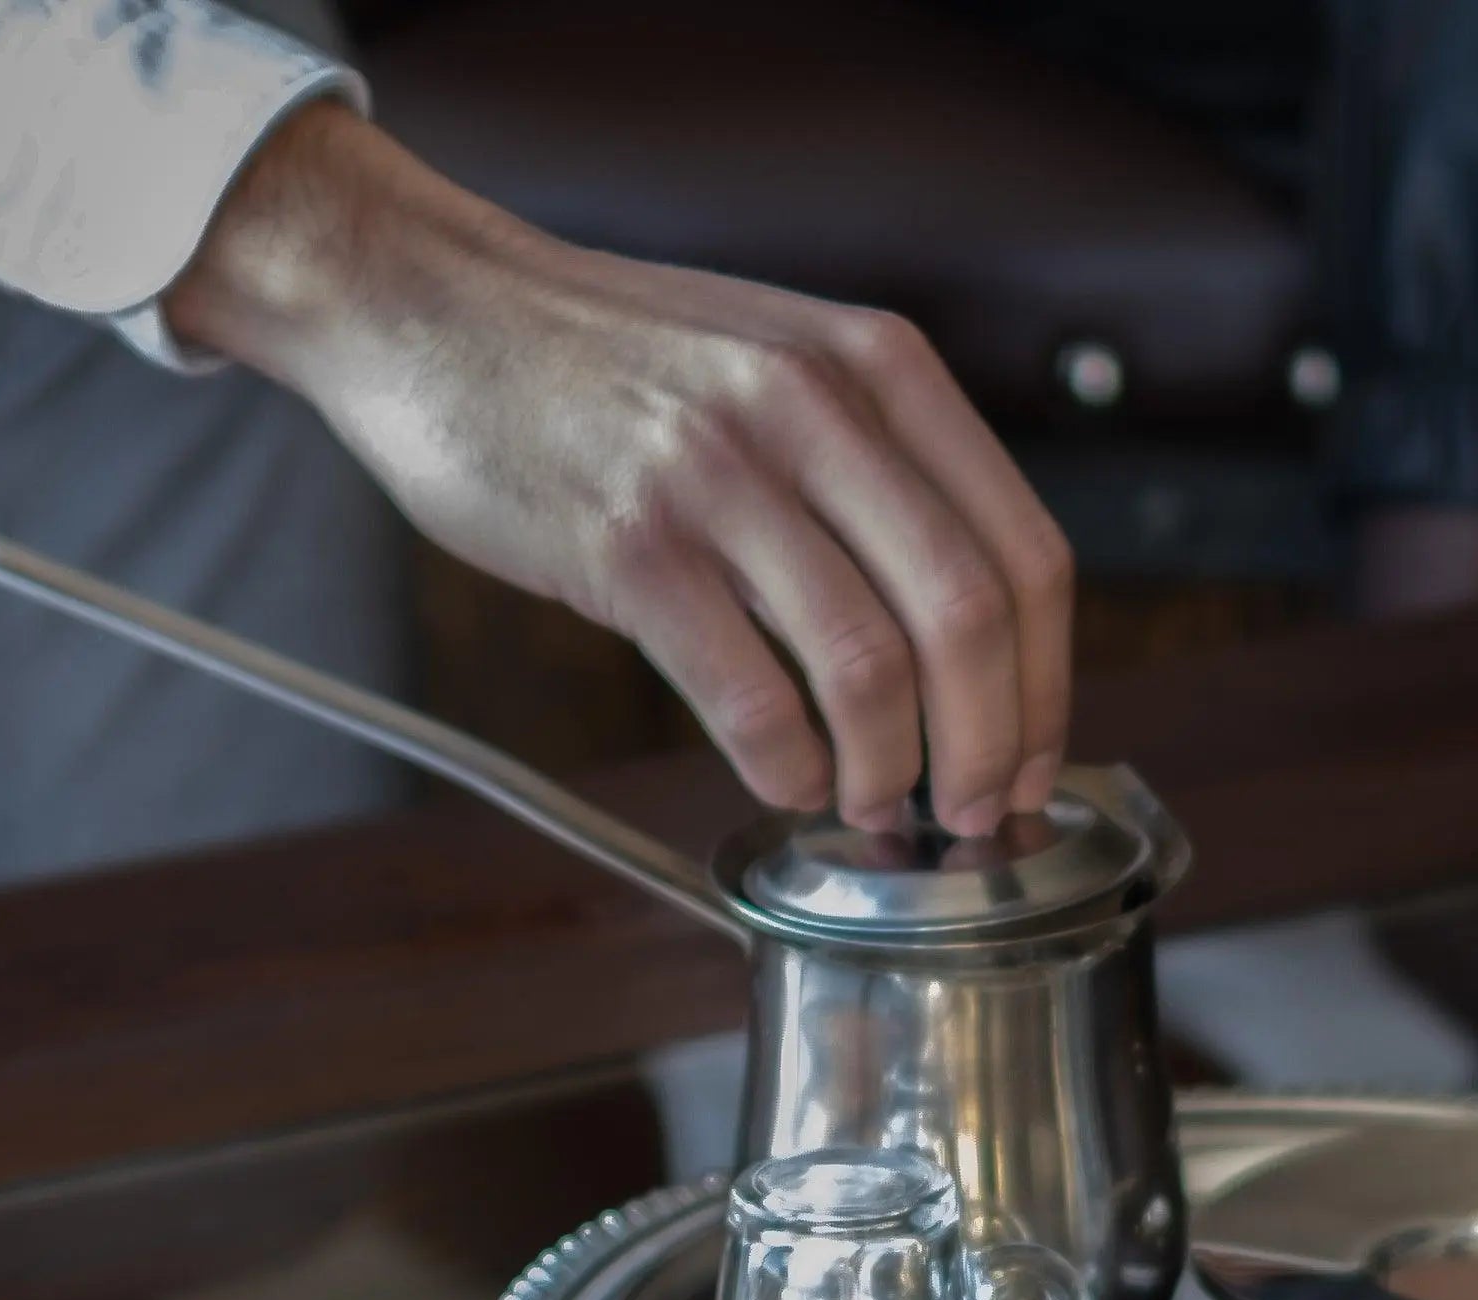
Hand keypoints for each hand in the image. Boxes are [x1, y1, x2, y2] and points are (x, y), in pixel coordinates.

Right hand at [167, 104, 1073, 836]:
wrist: (431, 304)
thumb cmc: (600, 358)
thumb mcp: (773, 360)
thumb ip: (868, 464)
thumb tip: (954, 637)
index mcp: (877, 365)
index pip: (1023, 551)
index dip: (1047, 688)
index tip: (1031, 765)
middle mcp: (814, 407)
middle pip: (967, 618)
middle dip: (988, 750)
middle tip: (969, 816)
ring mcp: (719, 473)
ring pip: (870, 666)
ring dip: (888, 773)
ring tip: (872, 809)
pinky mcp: (626, 543)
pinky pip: (749, 693)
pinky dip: (787, 768)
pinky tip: (785, 785)